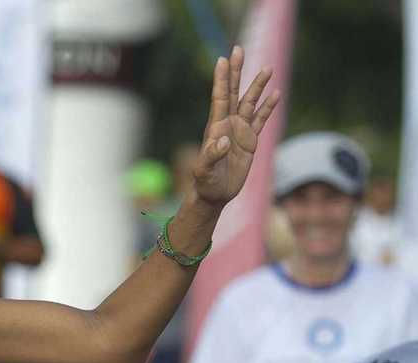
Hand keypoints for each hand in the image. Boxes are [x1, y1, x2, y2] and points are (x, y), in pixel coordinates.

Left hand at [191, 46, 281, 206]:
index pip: (219, 98)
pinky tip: (276, 94)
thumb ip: (211, 155)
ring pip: (250, 102)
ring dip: (258, 86)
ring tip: (267, 68)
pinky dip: (268, 107)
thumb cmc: (205, 183)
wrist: (215, 194)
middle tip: (238, 49)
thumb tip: (221, 141)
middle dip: (236, 72)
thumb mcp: (204, 170)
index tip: (222, 60)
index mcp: (216, 127)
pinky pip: (261, 120)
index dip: (221, 79)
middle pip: (234, 92)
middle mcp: (228, 124)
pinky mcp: (250, 140)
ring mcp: (240, 130)